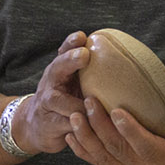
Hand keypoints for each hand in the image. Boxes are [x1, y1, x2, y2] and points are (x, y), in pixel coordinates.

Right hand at [13, 32, 90, 155]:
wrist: (36, 126)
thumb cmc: (65, 101)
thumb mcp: (74, 83)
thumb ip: (91, 72)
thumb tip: (129, 59)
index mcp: (60, 70)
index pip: (64, 51)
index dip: (71, 43)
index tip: (82, 36)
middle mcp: (51, 83)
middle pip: (58, 67)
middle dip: (70, 60)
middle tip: (84, 55)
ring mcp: (47, 104)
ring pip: (60, 101)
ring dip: (76, 101)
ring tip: (90, 100)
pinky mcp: (49, 124)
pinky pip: (64, 124)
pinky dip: (78, 126)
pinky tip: (91, 128)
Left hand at [65, 75, 164, 164]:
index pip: (144, 144)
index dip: (129, 129)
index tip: (116, 110)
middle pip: (117, 149)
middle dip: (99, 125)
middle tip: (88, 101)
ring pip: (104, 158)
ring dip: (86, 137)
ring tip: (74, 116)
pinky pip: (101, 163)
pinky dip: (84, 151)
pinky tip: (70, 136)